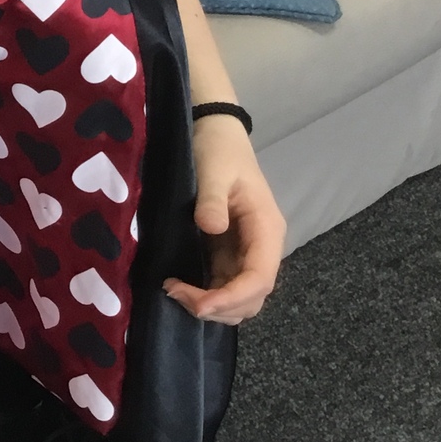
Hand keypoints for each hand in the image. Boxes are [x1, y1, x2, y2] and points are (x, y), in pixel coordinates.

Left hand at [163, 114, 286, 323]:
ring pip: (240, 298)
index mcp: (266, 229)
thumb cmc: (218, 151)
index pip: (260, 278)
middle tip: (174, 294)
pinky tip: (180, 288)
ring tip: (173, 291)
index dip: (232, 298)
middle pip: (253, 297)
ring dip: (212, 306)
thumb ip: (212, 199)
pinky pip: (224, 285)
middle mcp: (262, 247)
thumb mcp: (213, 170)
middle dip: (219, 307)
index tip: (199, 304)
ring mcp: (246, 252)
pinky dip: (206, 295)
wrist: (216, 135)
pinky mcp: (229, 253)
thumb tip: (211, 227)